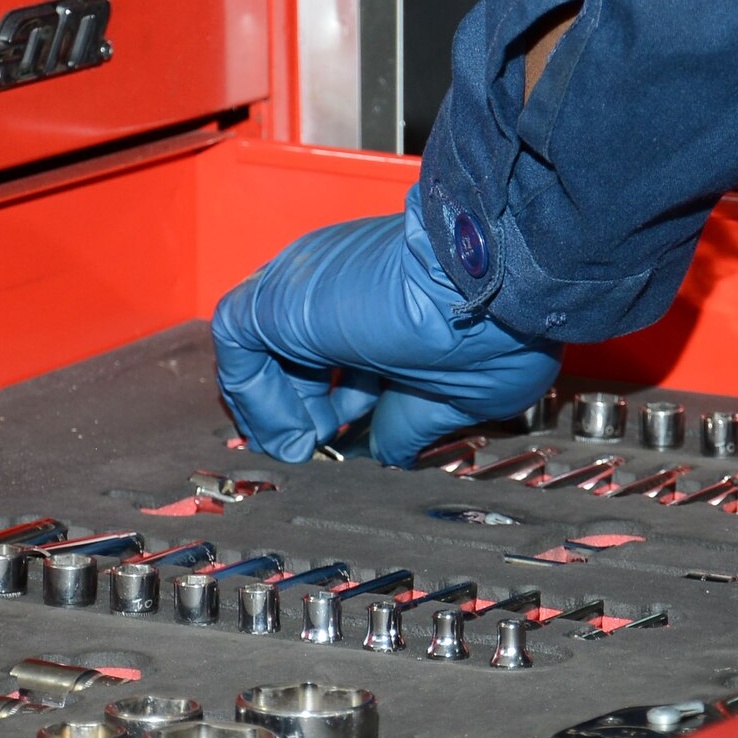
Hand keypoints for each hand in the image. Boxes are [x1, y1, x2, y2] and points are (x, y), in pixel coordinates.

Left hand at [212, 185, 561, 465]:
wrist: (496, 290)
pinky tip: (297, 431)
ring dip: (275, 409)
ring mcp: (306, 286)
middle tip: (322, 449)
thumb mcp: (456, 396)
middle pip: (291, 352)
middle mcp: (338, 286)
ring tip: (305, 449)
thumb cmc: (499, 327)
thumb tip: (387, 452)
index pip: (332, 352)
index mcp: (381, 298)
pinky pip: (237, 344)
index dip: (335, 404)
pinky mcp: (278, 297)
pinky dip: (256, 396)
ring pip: (260, 348)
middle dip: (303, 408)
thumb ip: (407, 423)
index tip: (351, 441)